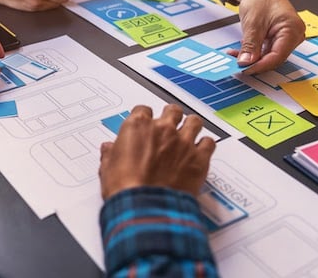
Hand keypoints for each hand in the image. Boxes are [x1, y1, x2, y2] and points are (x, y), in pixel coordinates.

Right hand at [99, 105, 215, 199]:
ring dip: (191, 126)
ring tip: (189, 133)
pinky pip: (209, 143)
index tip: (145, 125)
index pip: (143, 110)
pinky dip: (206, 145)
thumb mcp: (108, 168)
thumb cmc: (126, 188)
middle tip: (169, 126)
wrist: (145, 207)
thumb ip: (111, 154)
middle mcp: (163, 129)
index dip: (145, 117)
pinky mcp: (199, 158)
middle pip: (172, 111)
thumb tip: (109, 149)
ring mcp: (183, 142)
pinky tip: (201, 151)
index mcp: (138, 127)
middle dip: (171, 116)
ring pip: (194, 121)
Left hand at [228, 0, 305, 73]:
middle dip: (254, 62)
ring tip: (234, 55)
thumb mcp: (253, 23)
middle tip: (236, 64)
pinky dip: (253, 52)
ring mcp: (286, 37)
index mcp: (292, 29)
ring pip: (268, 56)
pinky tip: (240, 51)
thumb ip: (250, 45)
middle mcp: (293, 35)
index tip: (244, 69)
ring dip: (251, 58)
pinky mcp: (278, 38)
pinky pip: (265, 50)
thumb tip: (246, 62)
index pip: (277, 56)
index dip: (260, 65)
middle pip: (274, 58)